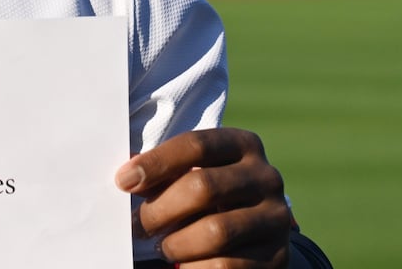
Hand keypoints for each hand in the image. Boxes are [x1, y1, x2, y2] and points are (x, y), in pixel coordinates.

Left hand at [116, 127, 292, 268]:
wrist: (255, 238)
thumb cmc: (209, 198)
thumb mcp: (193, 175)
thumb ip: (165, 172)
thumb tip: (127, 177)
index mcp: (243, 145)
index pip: (195, 145)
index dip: (155, 163)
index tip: (123, 182)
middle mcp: (267, 177)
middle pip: (203, 187)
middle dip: (160, 209)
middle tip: (136, 226)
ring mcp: (276, 218)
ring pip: (216, 231)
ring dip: (176, 243)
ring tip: (161, 246)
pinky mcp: (278, 257)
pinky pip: (226, 265)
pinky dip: (194, 267)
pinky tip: (184, 265)